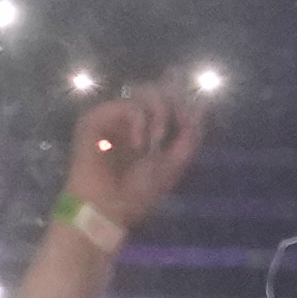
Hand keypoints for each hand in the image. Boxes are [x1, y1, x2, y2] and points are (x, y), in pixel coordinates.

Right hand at [64, 81, 207, 233]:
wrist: (107, 209)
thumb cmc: (137, 193)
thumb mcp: (174, 164)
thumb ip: (189, 135)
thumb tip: (201, 106)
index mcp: (148, 127)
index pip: (168, 96)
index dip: (183, 96)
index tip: (194, 110)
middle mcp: (130, 118)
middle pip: (159, 88)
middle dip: (174, 104)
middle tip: (173, 129)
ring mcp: (112, 116)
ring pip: (145, 90)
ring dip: (160, 114)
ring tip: (156, 140)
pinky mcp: (95, 118)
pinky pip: (129, 105)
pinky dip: (140, 122)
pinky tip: (139, 145)